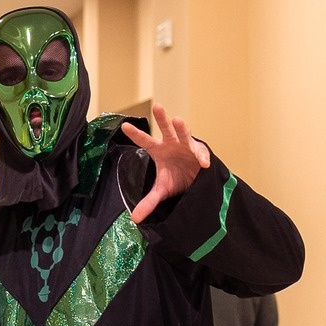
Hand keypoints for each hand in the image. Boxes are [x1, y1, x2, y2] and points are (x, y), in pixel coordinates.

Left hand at [118, 103, 211, 222]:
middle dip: (162, 118)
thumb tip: (135, 219)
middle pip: (166, 129)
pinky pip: (200, 153)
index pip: (144, 141)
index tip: (124, 126)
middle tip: (157, 107)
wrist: (195, 181)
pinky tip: (202, 164)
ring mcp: (186, 145)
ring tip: (178, 120)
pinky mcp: (200, 151)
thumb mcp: (161, 191)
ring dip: (182, 128)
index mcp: (158, 150)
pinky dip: (201, 157)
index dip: (135, 134)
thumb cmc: (176, 179)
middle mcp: (172, 144)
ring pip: (184, 134)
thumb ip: (149, 202)